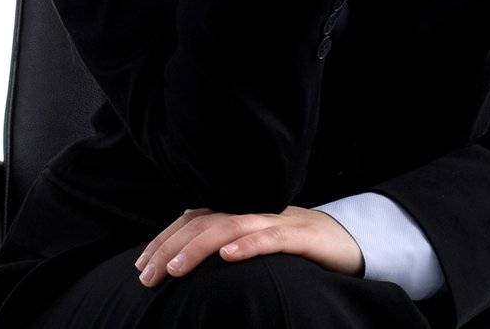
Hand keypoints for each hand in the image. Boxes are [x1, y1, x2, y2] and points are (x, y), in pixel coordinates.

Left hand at [133, 205, 364, 287]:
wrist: (349, 241)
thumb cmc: (296, 249)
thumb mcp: (255, 247)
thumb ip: (226, 248)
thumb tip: (183, 266)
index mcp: (239, 215)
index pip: (193, 219)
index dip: (164, 239)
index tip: (140, 266)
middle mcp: (253, 213)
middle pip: (204, 222)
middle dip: (170, 247)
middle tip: (147, 276)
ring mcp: (276, 222)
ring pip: (231, 227)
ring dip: (199, 247)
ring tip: (175, 268)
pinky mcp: (301, 237)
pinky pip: (272, 238)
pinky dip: (249, 245)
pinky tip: (228, 257)